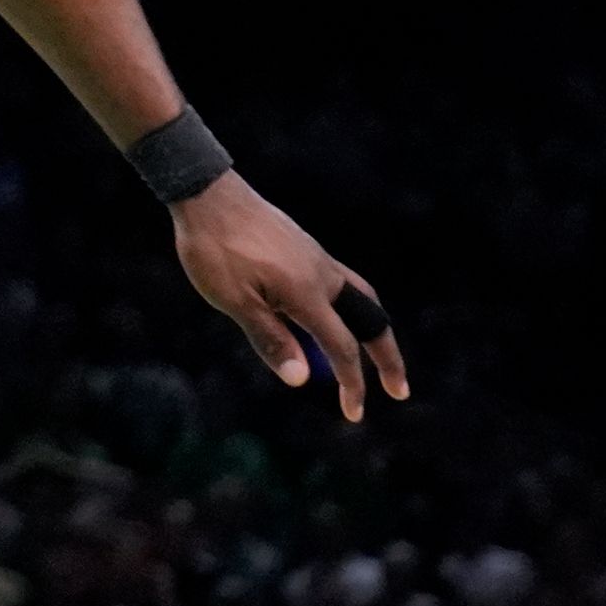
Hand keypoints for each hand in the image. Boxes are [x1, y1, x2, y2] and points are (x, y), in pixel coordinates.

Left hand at [170, 170, 409, 421]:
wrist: (206, 192)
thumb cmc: (214, 249)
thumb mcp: (233, 300)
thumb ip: (270, 339)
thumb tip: (303, 380)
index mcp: (307, 292)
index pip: (342, 348)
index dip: (352, 383)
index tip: (354, 414)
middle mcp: (322, 274)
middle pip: (372, 320)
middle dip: (388, 358)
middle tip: (399, 390)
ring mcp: (316, 258)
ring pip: (362, 297)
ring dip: (374, 329)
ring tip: (377, 354)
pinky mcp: (305, 247)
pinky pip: (341, 283)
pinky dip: (351, 308)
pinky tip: (333, 317)